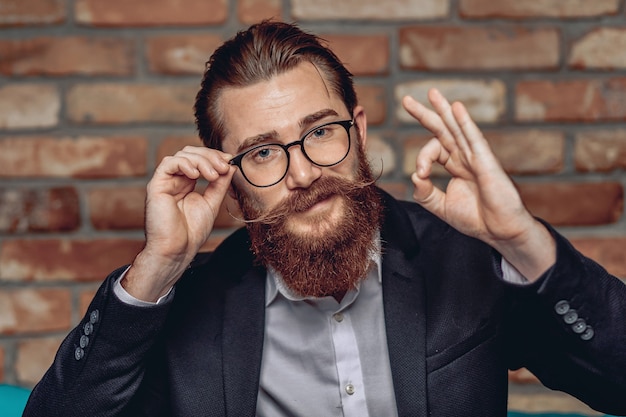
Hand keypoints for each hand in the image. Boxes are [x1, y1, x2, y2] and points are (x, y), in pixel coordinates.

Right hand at [122, 146, 235, 300]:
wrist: (177, 249)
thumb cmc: (192, 232)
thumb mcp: (212, 203)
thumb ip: (220, 184)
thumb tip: (230, 165)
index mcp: (187, 183)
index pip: (200, 159)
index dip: (214, 157)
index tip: (229, 161)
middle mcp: (175, 180)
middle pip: (191, 153)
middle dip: (210, 156)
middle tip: (223, 166)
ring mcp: (166, 182)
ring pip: (182, 155)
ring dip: (201, 160)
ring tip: (213, 175)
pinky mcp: (156, 185)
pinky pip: (169, 163)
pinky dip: (185, 164)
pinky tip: (196, 175)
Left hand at [402, 88, 554, 280]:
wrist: (500, 232)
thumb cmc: (477, 219)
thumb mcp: (441, 207)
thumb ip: (425, 193)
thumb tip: (414, 175)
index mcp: (456, 165)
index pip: (433, 150)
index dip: (422, 158)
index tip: (421, 174)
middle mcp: (465, 157)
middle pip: (443, 129)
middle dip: (425, 114)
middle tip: (406, 100)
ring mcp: (477, 157)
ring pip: (457, 128)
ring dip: (444, 110)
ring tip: (432, 94)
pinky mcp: (486, 162)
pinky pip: (474, 138)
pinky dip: (465, 123)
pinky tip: (456, 108)